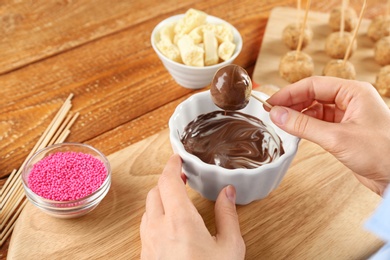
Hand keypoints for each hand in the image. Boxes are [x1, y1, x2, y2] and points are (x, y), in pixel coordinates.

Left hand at [140, 154, 244, 259]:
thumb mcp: (230, 247)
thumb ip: (228, 216)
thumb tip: (227, 192)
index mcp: (181, 221)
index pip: (168, 180)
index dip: (172, 165)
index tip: (177, 159)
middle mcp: (158, 229)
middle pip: (154, 191)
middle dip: (167, 181)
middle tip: (181, 179)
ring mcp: (148, 244)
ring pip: (147, 209)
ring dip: (160, 199)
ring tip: (176, 201)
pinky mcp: (145, 256)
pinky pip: (145, 228)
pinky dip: (154, 218)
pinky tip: (169, 225)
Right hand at [266, 76, 389, 195]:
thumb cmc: (382, 153)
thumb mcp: (337, 137)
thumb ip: (304, 125)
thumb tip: (277, 115)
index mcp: (354, 92)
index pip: (314, 85)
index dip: (290, 93)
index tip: (271, 102)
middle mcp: (350, 101)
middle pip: (313, 95)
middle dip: (292, 103)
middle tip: (272, 112)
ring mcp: (347, 116)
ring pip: (315, 110)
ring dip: (298, 115)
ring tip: (280, 122)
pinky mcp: (344, 132)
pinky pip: (319, 123)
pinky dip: (306, 126)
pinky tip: (294, 130)